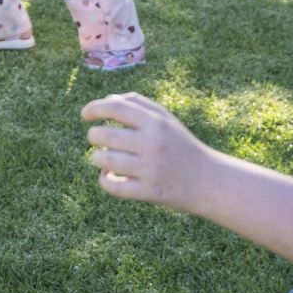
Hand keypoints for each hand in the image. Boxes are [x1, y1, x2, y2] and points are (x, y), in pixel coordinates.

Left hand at [82, 92, 214, 211]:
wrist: (208, 181)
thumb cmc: (180, 146)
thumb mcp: (166, 119)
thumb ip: (137, 104)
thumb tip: (106, 100)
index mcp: (156, 122)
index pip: (115, 107)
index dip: (94, 108)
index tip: (85, 115)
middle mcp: (152, 144)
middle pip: (104, 135)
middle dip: (93, 136)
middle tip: (97, 139)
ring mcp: (150, 169)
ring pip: (105, 161)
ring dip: (97, 158)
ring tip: (104, 158)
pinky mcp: (149, 192)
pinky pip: (113, 187)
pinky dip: (105, 181)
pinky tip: (109, 177)